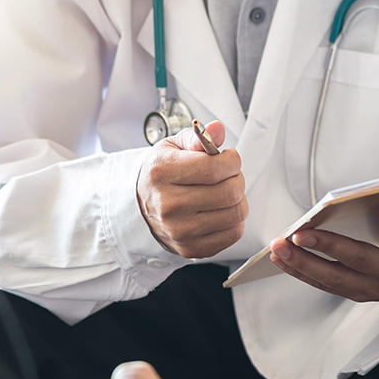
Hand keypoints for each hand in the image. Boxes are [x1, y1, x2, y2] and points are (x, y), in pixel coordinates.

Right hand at [137, 121, 247, 258]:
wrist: (139, 208)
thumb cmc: (160, 175)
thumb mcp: (171, 148)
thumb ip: (197, 137)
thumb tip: (217, 130)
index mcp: (162, 172)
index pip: (215, 168)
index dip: (232, 160)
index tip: (228, 158)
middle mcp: (168, 204)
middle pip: (230, 192)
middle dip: (237, 179)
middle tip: (228, 176)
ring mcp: (180, 230)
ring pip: (236, 214)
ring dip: (238, 200)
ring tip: (224, 193)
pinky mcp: (191, 248)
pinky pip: (233, 234)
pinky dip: (235, 221)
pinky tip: (221, 211)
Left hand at [269, 180, 378, 308]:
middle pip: (364, 263)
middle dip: (331, 250)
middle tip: (302, 235)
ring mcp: (376, 288)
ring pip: (337, 280)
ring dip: (304, 265)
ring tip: (278, 248)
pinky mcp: (358, 292)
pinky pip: (327, 285)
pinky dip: (302, 273)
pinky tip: (279, 258)